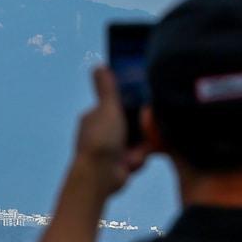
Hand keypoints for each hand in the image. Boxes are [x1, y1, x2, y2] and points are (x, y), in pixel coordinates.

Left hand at [70, 66, 148, 196]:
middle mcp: (102, 132)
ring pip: (138, 140)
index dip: (133, 104)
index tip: (145, 103)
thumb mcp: (107, 108)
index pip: (118, 104)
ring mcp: (111, 148)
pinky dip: (139, 158)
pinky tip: (134, 160)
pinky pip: (138, 156)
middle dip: (140, 127)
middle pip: (131, 122)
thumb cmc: (101, 140)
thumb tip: (100, 66)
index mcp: (95, 117)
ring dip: (140, 145)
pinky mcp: (120, 163)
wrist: (100, 175)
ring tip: (137, 147)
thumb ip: (107, 88)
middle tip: (146, 127)